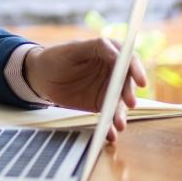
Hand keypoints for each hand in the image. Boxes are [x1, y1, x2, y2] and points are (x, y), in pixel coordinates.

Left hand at [23, 38, 146, 142]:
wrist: (40, 77)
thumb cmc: (55, 57)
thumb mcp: (72, 49)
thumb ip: (95, 47)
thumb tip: (116, 52)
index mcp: (109, 53)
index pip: (128, 61)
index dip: (136, 70)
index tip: (141, 82)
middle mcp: (113, 72)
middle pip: (127, 84)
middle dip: (129, 94)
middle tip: (130, 104)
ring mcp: (109, 90)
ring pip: (120, 103)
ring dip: (121, 114)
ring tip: (119, 124)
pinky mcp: (101, 105)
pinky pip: (109, 116)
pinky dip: (110, 126)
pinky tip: (109, 134)